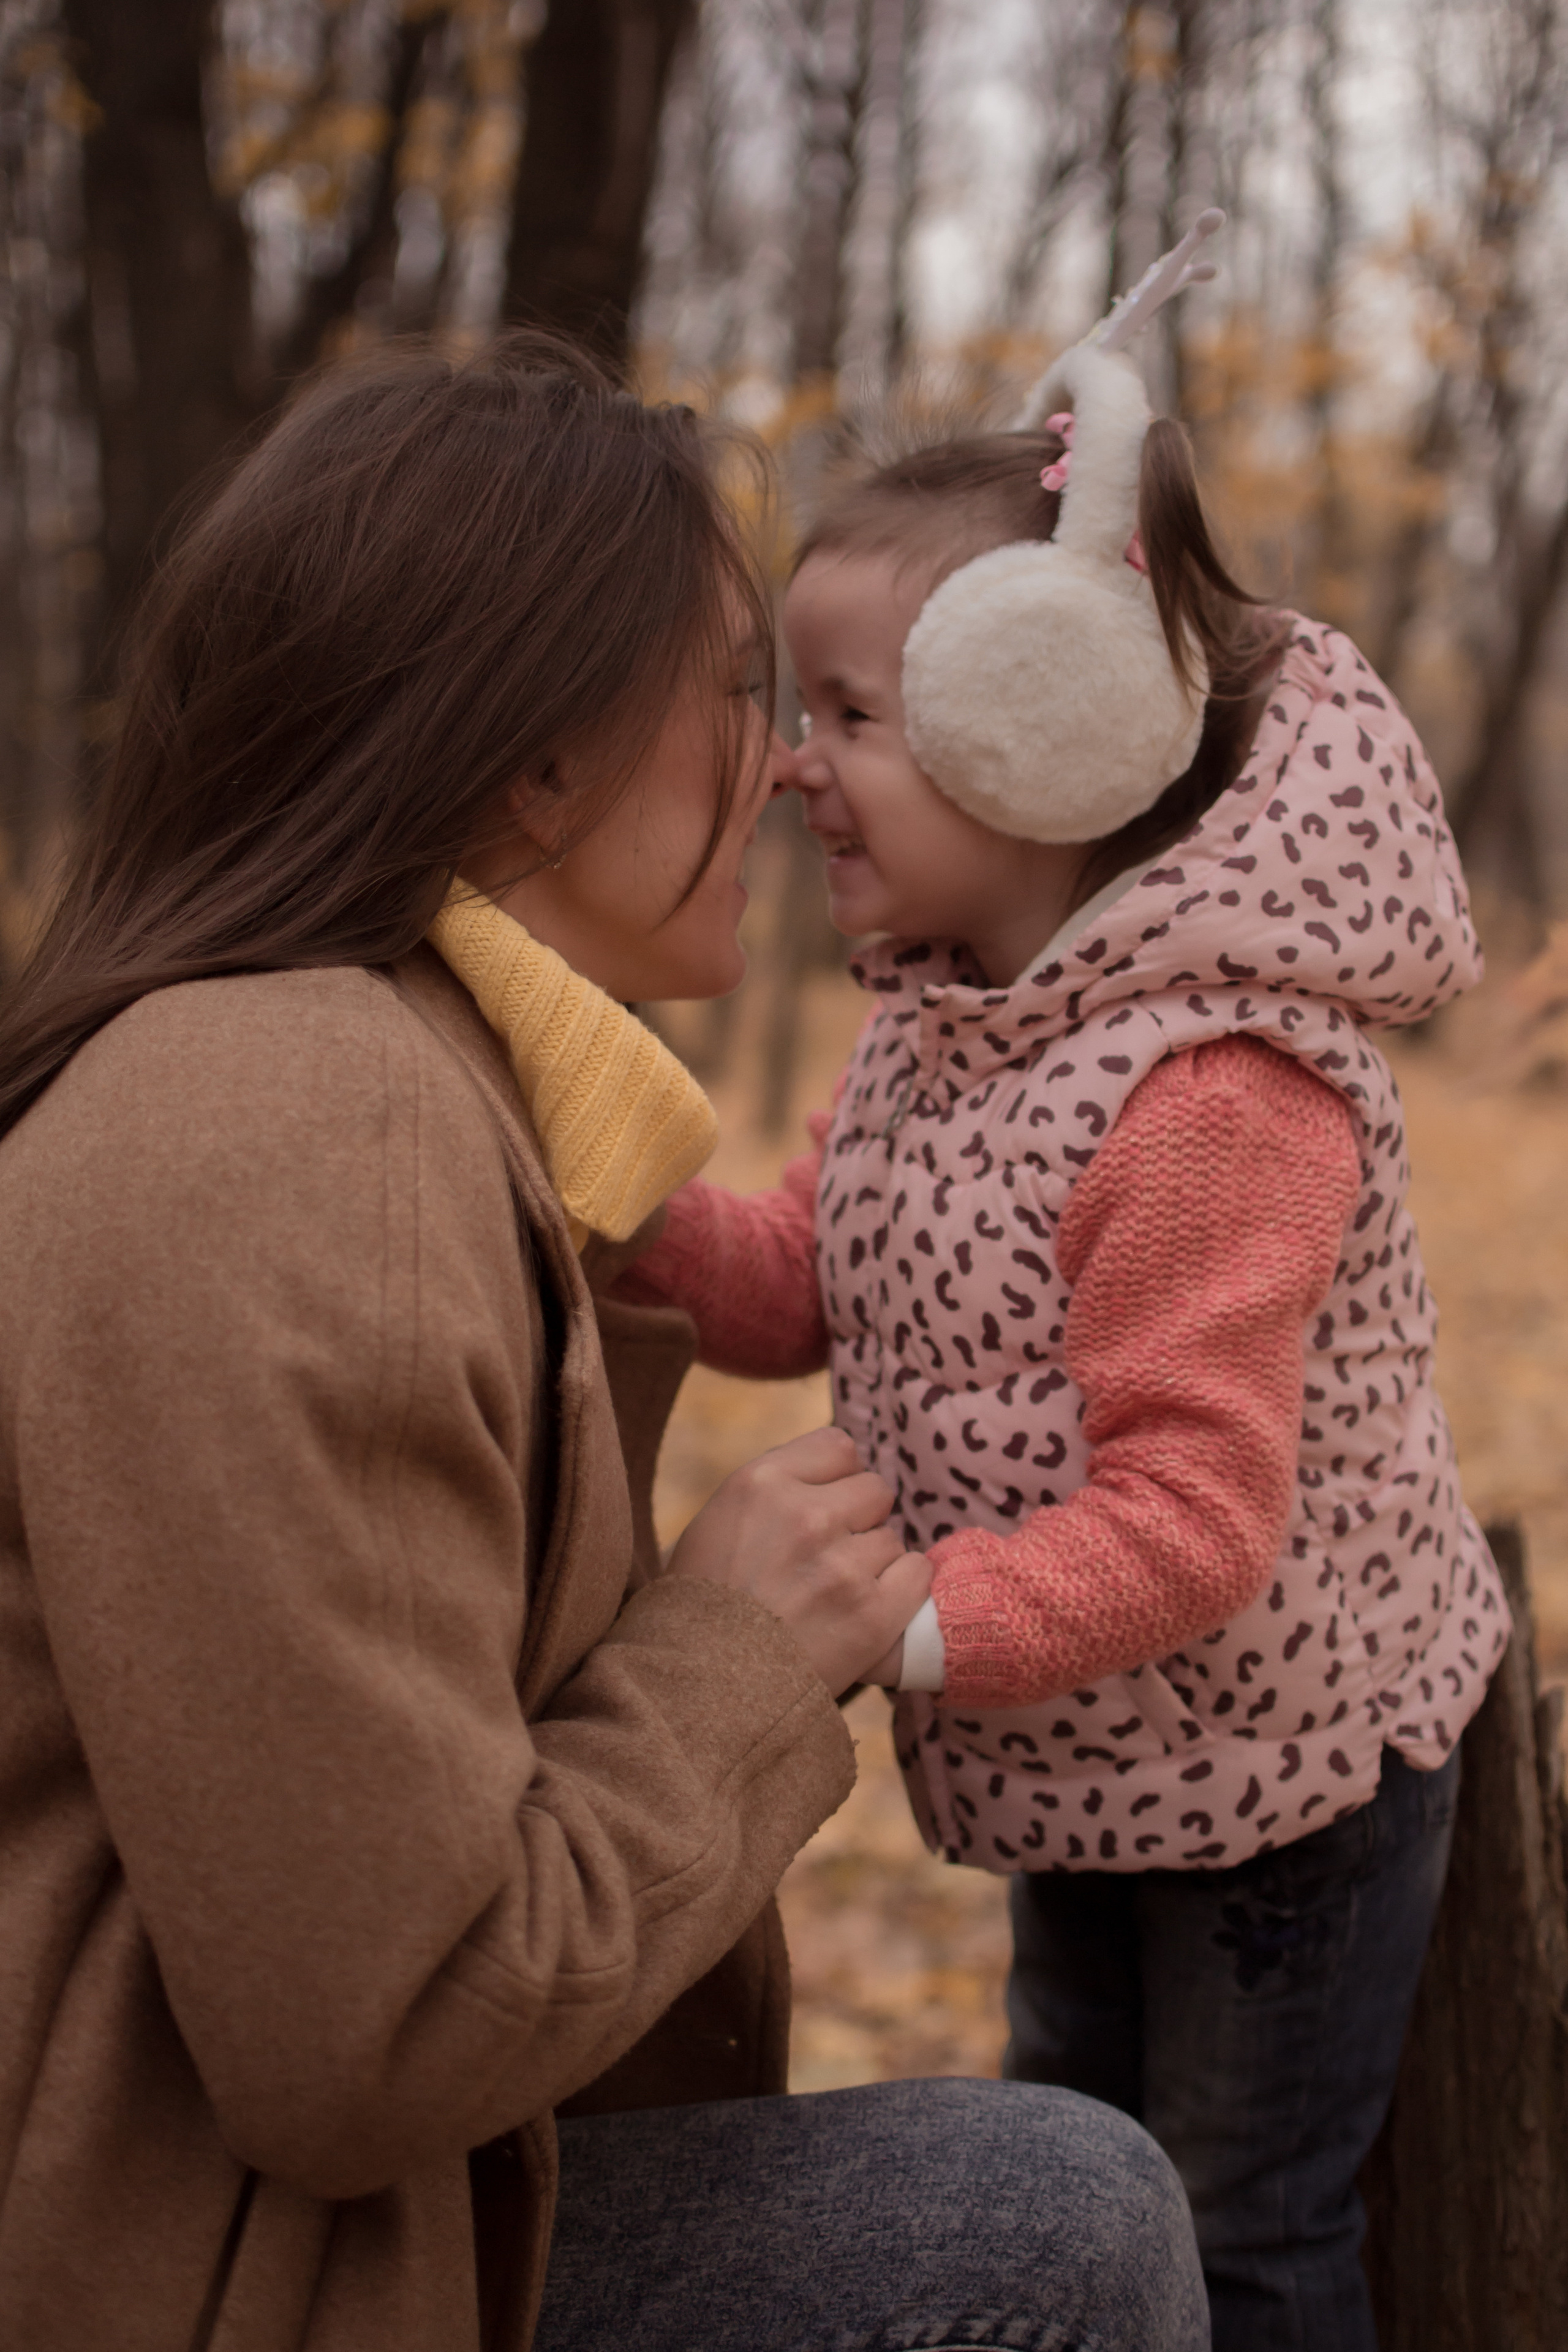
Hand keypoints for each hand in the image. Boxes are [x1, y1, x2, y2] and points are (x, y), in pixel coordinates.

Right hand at [667, 1427, 929, 1695]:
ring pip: (892, 1539)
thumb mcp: (716, 1525)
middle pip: (875, 1490)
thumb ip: (774, 1491)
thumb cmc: (703, 1609)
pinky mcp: (873, 1615)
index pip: (838, 1447)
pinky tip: (864, 1611)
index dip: (835, 1479)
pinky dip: (900, 1592)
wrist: (702, 1696)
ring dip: (872, 1564)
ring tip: (831, 1598)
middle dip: (858, 1520)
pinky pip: (917, 1574)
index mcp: (760, 1483)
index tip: (822, 1507)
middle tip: (827, 1559)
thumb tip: (830, 1475)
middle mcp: (806, 1515)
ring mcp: (843, 1566)